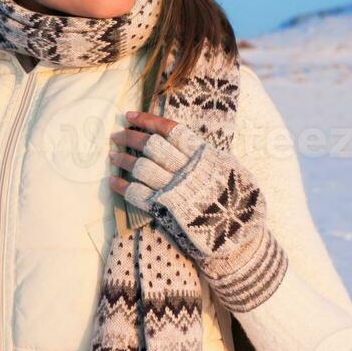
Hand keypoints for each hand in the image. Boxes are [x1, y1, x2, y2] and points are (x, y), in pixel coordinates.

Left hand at [107, 110, 267, 266]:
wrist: (239, 234)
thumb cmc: (238, 199)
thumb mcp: (229, 168)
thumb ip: (206, 155)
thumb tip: (186, 142)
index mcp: (202, 155)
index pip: (169, 130)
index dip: (147, 121)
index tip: (130, 116)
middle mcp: (185, 169)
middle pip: (149, 146)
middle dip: (129, 138)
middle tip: (116, 136)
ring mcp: (173, 190)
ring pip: (139, 168)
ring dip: (122, 160)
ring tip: (112, 156)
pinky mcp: (163, 210)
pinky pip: (135, 194)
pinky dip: (121, 186)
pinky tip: (112, 181)